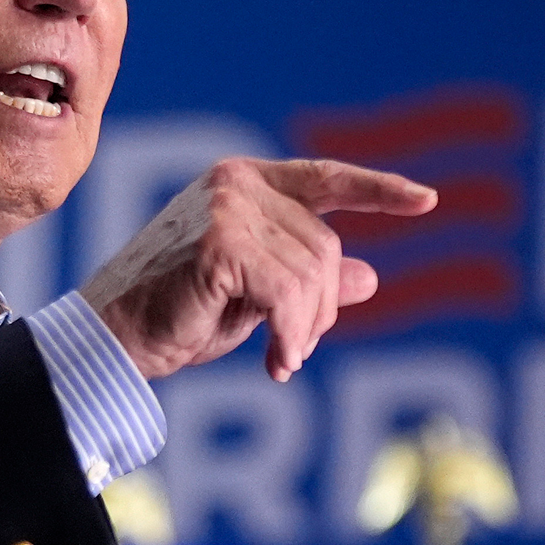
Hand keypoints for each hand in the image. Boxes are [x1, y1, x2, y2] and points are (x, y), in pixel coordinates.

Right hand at [79, 157, 437, 381]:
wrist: (117, 338)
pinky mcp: (221, 245)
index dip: (378, 191)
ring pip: (314, 275)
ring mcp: (227, 209)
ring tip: (282, 358)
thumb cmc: (178, 315)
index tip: (427, 202)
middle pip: (327, 247)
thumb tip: (372, 277)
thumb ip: (307, 279)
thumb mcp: (256, 296)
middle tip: (296, 350)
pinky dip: (291, 336)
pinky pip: (289, 294)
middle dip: (322, 309)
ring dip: (306, 330)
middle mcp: (236, 184)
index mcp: (245, 182)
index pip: (326, 179)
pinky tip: (275, 364)